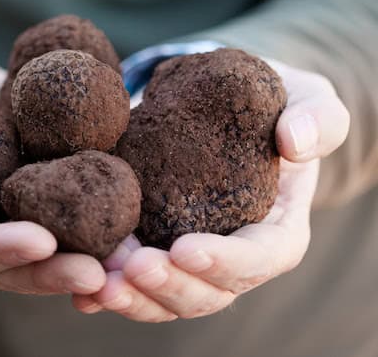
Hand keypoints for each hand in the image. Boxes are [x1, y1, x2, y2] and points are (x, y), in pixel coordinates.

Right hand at [0, 45, 105, 294]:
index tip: (37, 239)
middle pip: (4, 265)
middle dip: (50, 271)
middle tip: (95, 273)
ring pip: (41, 252)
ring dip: (82, 259)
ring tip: (124, 262)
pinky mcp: (30, 198)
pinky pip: (60, 218)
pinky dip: (94, 226)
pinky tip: (131, 228)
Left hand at [73, 60, 349, 321]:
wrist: (228, 111)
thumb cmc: (271, 108)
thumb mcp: (306, 102)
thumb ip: (315, 118)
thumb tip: (295, 140)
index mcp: (276, 231)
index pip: (259, 260)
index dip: (225, 262)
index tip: (185, 248)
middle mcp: (233, 256)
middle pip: (207, 292)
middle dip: (169, 286)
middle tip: (130, 268)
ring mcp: (191, 257)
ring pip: (166, 296)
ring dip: (132, 295)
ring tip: (97, 282)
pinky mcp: (157, 247)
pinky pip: (135, 280)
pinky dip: (108, 289)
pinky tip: (81, 288)